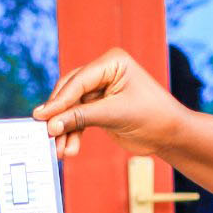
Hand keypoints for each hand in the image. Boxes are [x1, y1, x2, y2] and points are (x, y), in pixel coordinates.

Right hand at [33, 48, 191, 158]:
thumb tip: (50, 125)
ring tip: (60, 150)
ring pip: (71, 108)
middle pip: (70, 93)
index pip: (79, 81)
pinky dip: (73, 134)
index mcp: (112, 62)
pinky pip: (78, 118)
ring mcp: (100, 90)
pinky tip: (70, 149)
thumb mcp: (115, 115)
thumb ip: (81, 117)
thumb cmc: (153, 116)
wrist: (171, 135)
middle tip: (46, 134)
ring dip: (65, 130)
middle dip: (59, 117)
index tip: (41, 117)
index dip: (59, 101)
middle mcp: (104, 72)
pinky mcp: (99, 107)